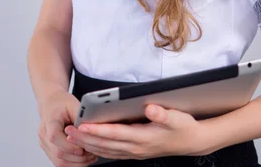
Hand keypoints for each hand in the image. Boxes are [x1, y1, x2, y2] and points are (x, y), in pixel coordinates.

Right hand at [38, 89, 98, 165]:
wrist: (52, 103)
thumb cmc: (62, 103)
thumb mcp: (73, 104)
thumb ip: (81, 118)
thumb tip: (93, 129)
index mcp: (49, 121)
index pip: (55, 137)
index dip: (69, 145)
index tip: (83, 147)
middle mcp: (44, 135)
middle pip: (57, 153)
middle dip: (77, 156)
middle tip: (92, 153)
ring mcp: (45, 144)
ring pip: (59, 161)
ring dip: (76, 162)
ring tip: (90, 157)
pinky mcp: (49, 150)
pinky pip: (60, 162)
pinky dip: (72, 163)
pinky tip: (83, 158)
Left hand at [64, 103, 209, 160]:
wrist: (193, 142)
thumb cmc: (184, 128)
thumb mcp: (177, 118)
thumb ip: (163, 113)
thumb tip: (150, 108)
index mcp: (143, 138)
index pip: (115, 134)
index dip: (97, 129)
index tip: (82, 124)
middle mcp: (136, 148)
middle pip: (105, 144)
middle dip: (85, 138)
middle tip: (68, 130)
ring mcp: (135, 152)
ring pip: (106, 151)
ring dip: (88, 144)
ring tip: (73, 137)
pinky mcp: (136, 152)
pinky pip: (112, 153)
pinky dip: (99, 149)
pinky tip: (90, 145)